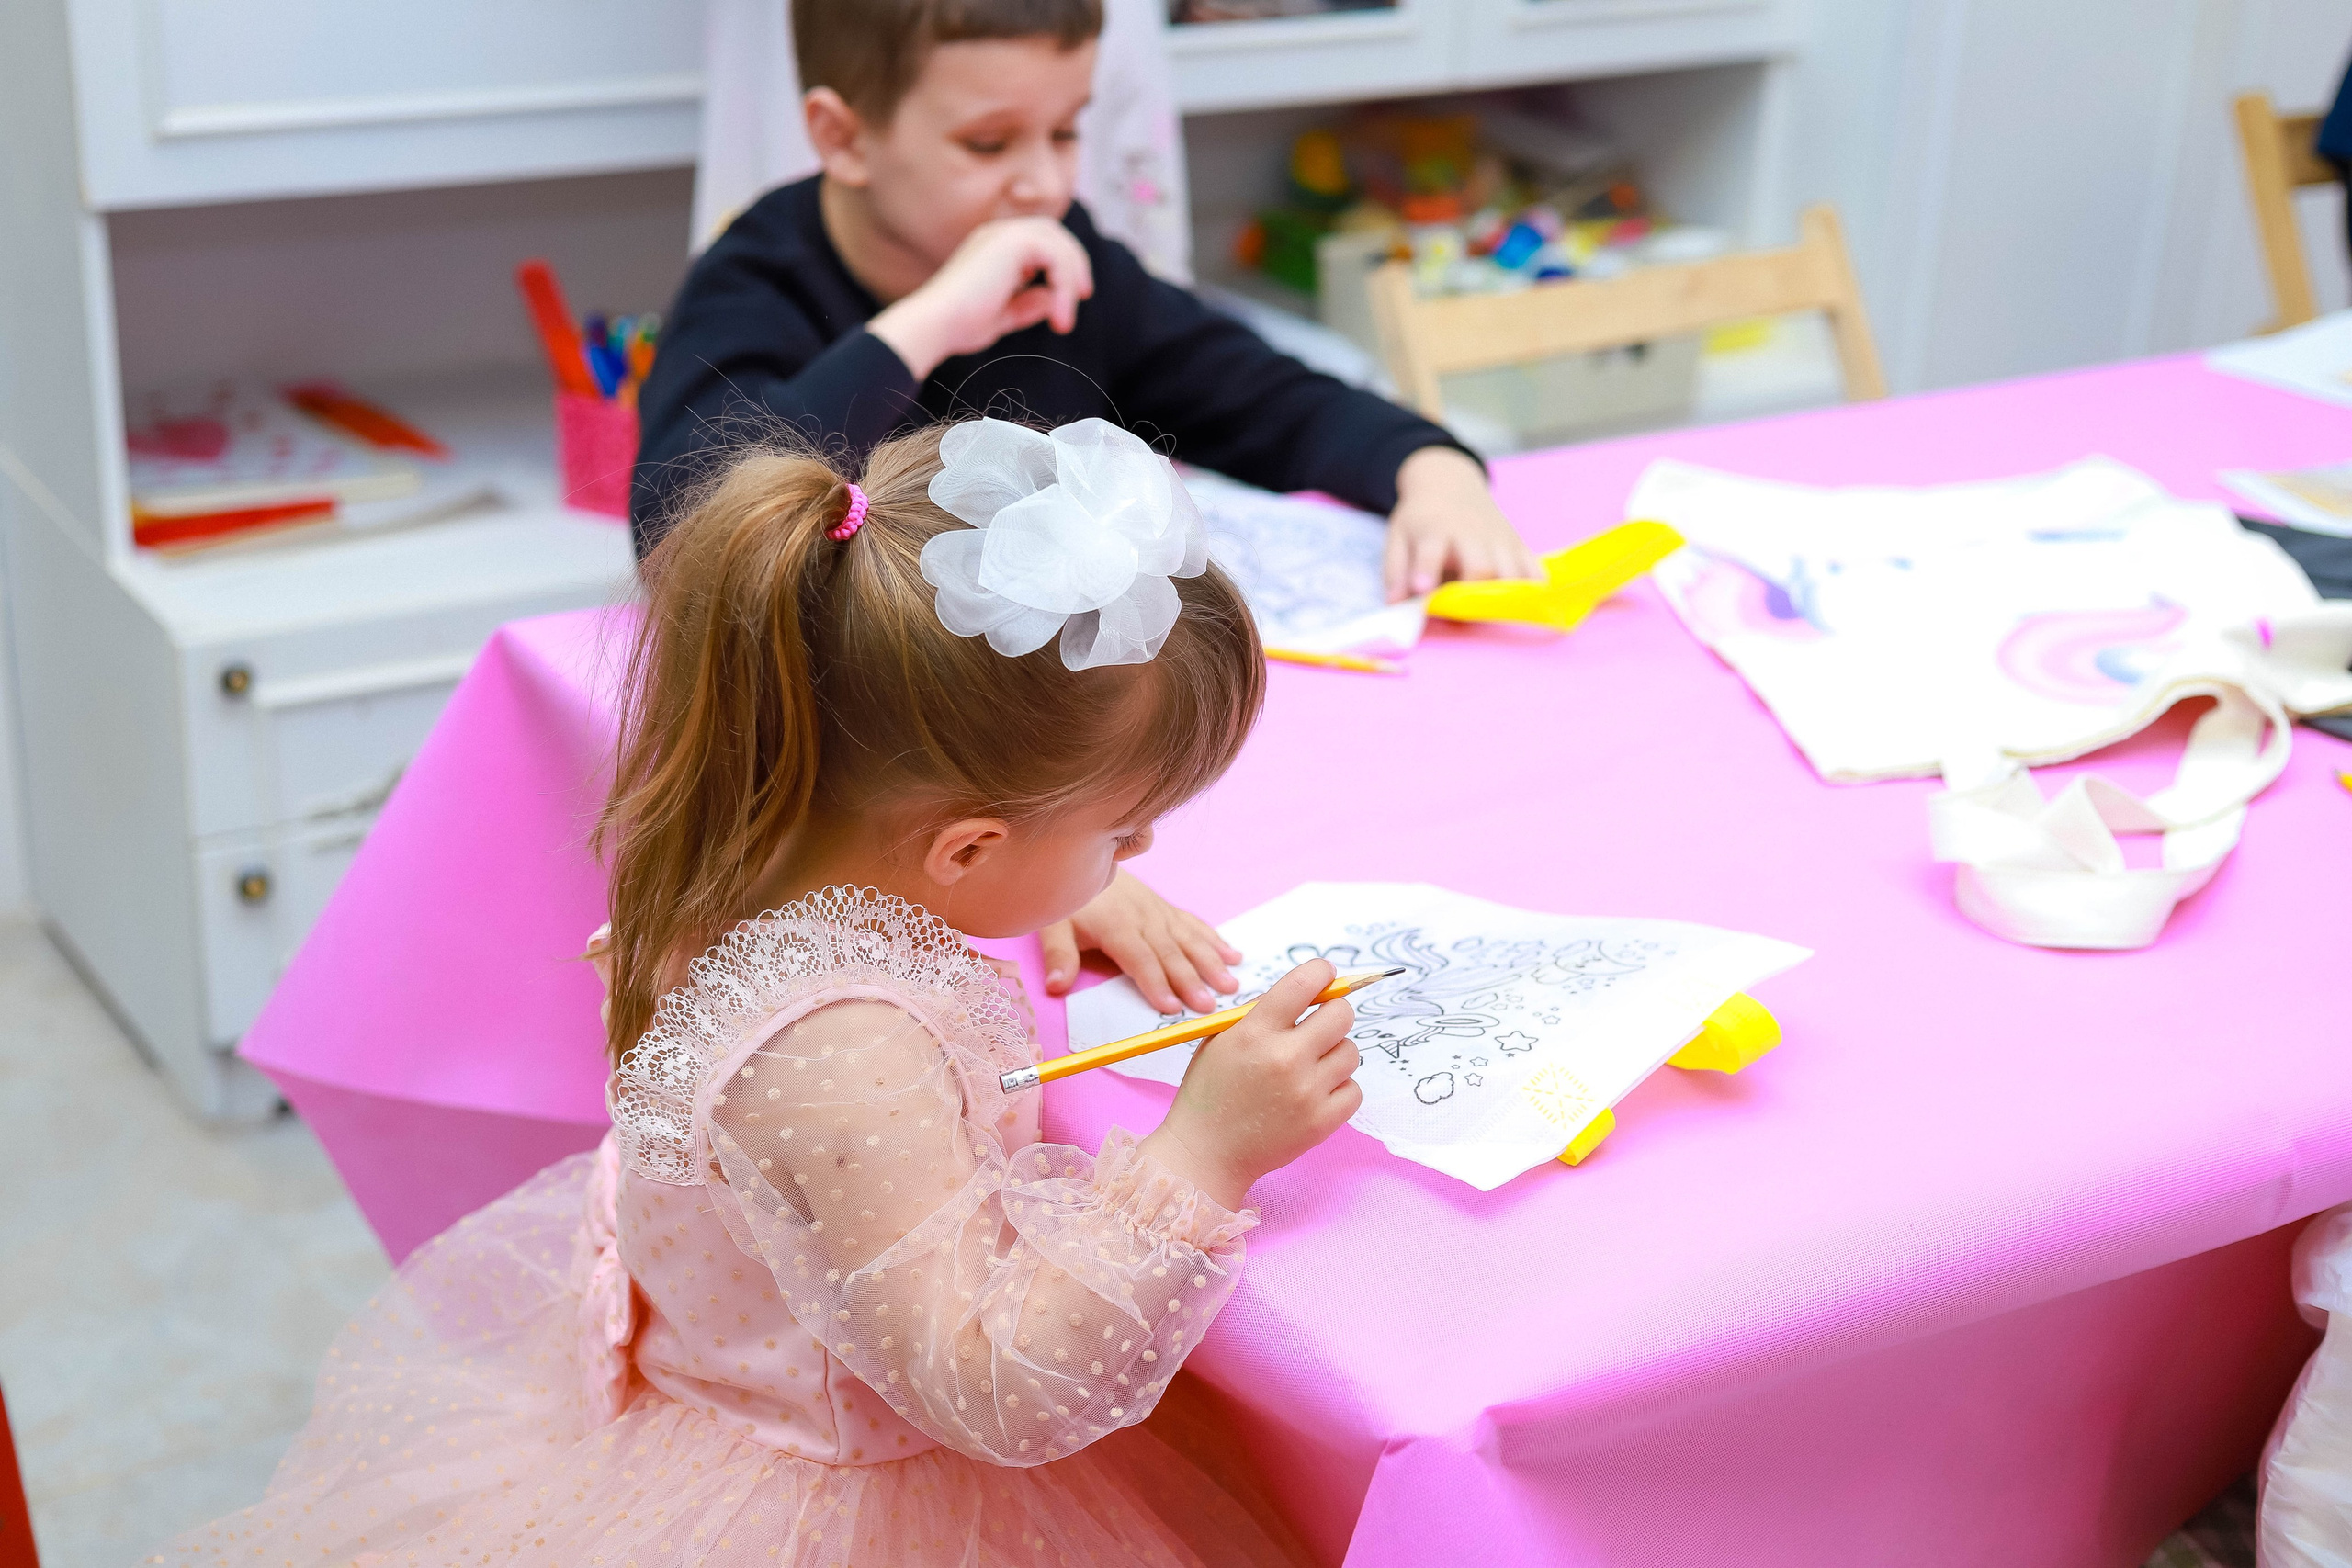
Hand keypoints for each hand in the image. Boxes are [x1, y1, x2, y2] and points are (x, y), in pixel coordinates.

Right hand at [866, 217, 1094, 380]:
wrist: (936, 324)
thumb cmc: (959, 325)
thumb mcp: (1002, 316)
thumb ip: (1027, 305)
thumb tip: (1051, 298)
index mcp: (991, 247)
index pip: (1038, 241)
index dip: (1061, 263)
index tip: (1073, 297)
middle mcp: (997, 234)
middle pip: (1052, 232)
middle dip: (1074, 262)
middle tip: (1084, 295)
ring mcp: (1004, 234)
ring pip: (1058, 243)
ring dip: (1070, 280)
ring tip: (1065, 319)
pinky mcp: (1012, 243)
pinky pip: (1057, 257)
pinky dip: (1064, 286)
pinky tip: (1058, 314)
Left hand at [1039, 869, 1238, 1013]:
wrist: (1086, 856)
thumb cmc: (1069, 899)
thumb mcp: (1053, 924)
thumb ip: (1059, 955)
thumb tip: (1056, 986)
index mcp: (1115, 925)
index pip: (1139, 958)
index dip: (1155, 983)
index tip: (1171, 1006)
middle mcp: (1143, 918)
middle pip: (1170, 953)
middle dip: (1191, 980)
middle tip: (1209, 1006)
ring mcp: (1159, 911)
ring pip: (1189, 939)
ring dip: (1211, 962)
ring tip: (1230, 984)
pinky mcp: (1167, 908)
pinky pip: (1193, 924)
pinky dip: (1214, 940)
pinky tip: (1233, 955)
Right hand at [1141, 959, 1362, 1209]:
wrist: (1206, 1152)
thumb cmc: (1212, 1092)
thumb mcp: (1221, 1040)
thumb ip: (1263, 1014)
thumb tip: (1310, 992)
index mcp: (1255, 1032)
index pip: (1305, 983)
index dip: (1322, 973)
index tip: (1325, 977)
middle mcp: (1284, 1058)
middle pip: (1341, 1014)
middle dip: (1332, 1014)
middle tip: (1318, 1026)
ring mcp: (1306, 1092)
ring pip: (1350, 1051)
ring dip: (1333, 1053)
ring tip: (1308, 1067)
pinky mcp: (1322, 1121)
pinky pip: (1353, 1089)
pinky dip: (1338, 1088)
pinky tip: (1313, 1093)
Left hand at [1385, 445, 1545, 601]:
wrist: (1448, 483)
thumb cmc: (1422, 518)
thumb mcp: (1398, 537)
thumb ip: (1395, 571)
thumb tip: (1395, 604)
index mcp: (1435, 529)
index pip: (1431, 550)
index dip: (1426, 570)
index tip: (1421, 589)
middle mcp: (1470, 532)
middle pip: (1481, 566)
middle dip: (1475, 592)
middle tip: (1464, 614)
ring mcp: (1498, 537)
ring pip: (1511, 570)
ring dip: (1506, 596)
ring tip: (1497, 616)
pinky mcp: (1517, 543)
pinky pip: (1533, 566)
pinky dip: (1534, 586)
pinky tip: (1529, 601)